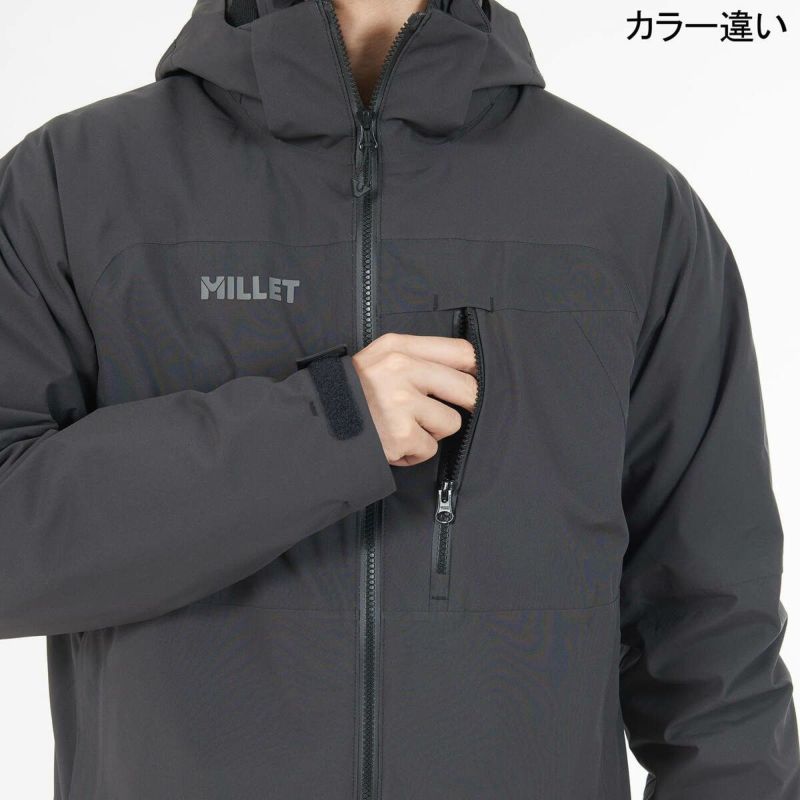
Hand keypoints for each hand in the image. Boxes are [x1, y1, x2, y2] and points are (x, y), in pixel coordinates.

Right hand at [353, 333, 477, 466]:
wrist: (315, 424)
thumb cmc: (352, 393)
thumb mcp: (378, 359)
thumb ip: (417, 357)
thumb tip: (469, 370)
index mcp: (398, 346)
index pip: (461, 351)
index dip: (477, 370)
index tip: (478, 381)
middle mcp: (401, 369)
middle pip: (467, 388)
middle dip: (466, 405)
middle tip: (447, 410)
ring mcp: (401, 403)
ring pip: (450, 422)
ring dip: (431, 431)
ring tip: (405, 427)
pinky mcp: (401, 435)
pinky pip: (430, 448)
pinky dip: (414, 452)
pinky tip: (393, 442)